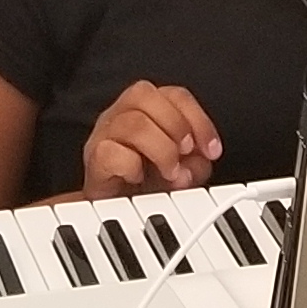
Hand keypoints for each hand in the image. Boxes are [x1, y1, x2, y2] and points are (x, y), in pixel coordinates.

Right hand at [78, 82, 219, 197]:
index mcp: (146, 109)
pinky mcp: (94, 159)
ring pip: (132, 122)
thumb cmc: (147, 185)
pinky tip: (138, 179)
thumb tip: (195, 163)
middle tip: (186, 155)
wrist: (117, 214)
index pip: (173, 94)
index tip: (212, 149)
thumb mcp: (183, 169)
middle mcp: (121, 114)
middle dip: (176, 126)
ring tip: (170, 172)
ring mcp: (103, 134)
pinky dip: (132, 166)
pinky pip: (111, 151)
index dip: (198, 119)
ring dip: (160, 149)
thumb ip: (196, 162)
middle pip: (146, 94)